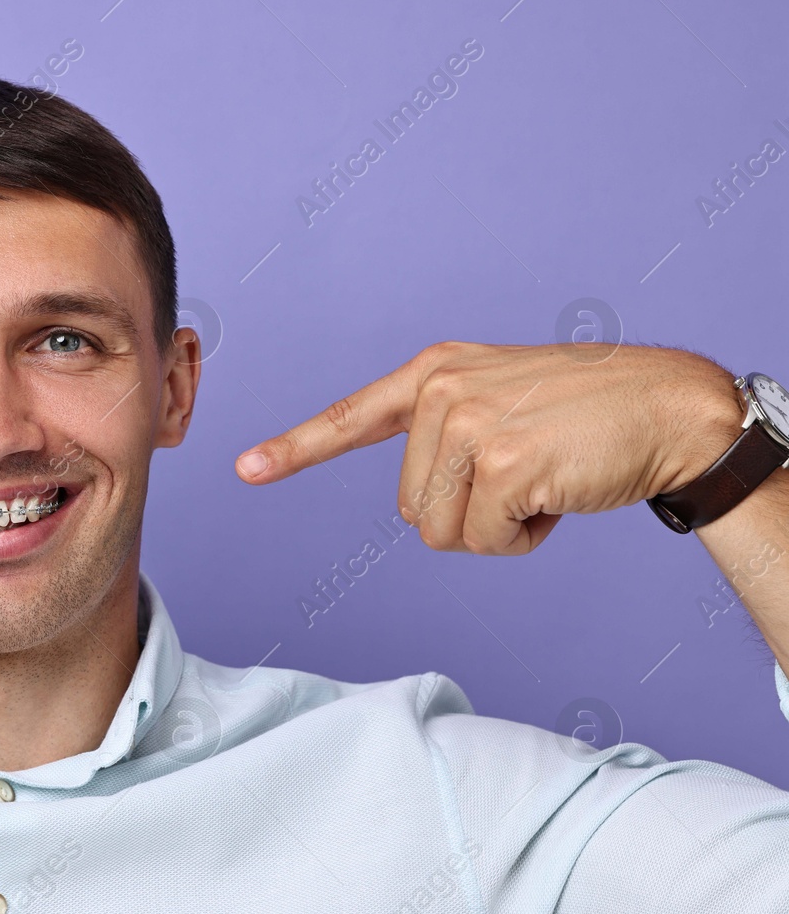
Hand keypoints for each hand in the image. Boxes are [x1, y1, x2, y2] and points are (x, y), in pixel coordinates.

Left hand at [235, 341, 743, 554]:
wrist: (669, 406)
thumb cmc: (586, 414)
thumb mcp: (501, 399)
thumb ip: (447, 432)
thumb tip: (415, 506)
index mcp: (434, 373)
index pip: (352, 416)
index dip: (297, 449)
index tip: (245, 468)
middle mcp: (440, 392)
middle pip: (409, 509)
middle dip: (467, 513)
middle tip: (526, 472)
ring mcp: (467, 424)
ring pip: (439, 531)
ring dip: (495, 528)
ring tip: (542, 477)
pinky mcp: (500, 462)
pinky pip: (485, 540)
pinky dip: (524, 537)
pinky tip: (558, 491)